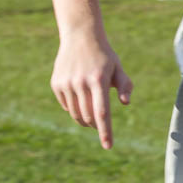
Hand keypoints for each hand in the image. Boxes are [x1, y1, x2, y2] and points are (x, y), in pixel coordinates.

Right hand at [50, 33, 132, 148]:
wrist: (80, 36)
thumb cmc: (104, 55)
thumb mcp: (117, 67)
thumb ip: (124, 85)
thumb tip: (125, 103)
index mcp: (98, 80)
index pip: (102, 113)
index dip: (105, 132)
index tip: (108, 146)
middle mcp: (81, 83)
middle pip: (88, 116)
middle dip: (96, 126)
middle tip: (100, 125)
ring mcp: (66, 83)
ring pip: (76, 114)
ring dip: (85, 120)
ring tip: (91, 117)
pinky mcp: (56, 84)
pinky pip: (66, 105)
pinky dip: (74, 109)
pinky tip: (80, 100)